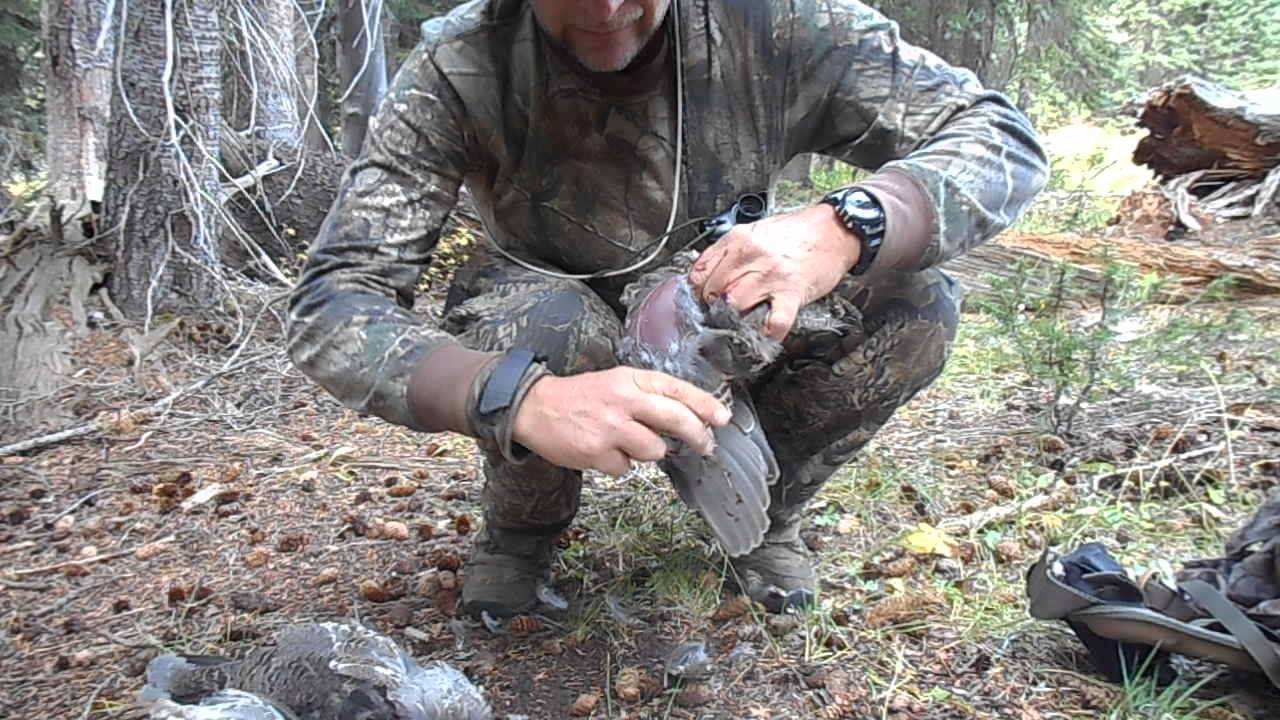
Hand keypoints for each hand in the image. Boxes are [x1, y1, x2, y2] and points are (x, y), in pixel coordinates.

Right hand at [511, 367, 731, 475]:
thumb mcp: (616, 381)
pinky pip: (626, 468)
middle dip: (698, 435)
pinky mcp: (597, 452)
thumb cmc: (581, 396)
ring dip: (648, 452)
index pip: (677, 388)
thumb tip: (685, 417)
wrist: (535, 408)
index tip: (722, 418)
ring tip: (626, 442)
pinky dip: (620, 464)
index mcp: (630, 379)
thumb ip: (648, 395)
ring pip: (654, 450)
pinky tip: (604, 450)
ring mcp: (611, 428)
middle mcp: (623, 400)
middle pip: (675, 419)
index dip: (704, 404)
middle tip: (707, 446)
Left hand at [688, 205, 859, 339]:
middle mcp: (751, 256)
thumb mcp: (755, 230)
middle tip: (722, 310)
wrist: (834, 229)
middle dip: (714, 305)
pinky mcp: (793, 292)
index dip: (699, 289)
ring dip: (735, 317)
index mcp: (738, 239)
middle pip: (714, 291)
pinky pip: (776, 320)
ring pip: (735, 304)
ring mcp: (772, 275)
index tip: (703, 296)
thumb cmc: (796, 232)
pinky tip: (766, 332)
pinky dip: (769, 332)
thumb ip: (730, 249)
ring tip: (741, 319)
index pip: (701, 272)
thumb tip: (707, 270)